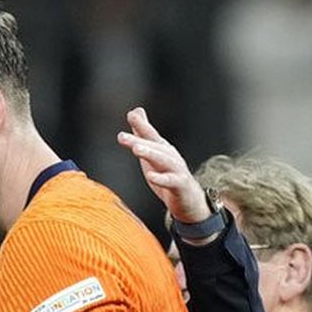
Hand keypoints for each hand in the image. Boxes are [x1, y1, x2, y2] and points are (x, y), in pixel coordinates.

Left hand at [116, 107, 207, 223]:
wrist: (189, 200)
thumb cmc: (168, 174)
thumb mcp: (153, 152)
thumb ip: (143, 133)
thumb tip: (135, 111)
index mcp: (163, 149)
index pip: (151, 135)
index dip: (141, 125)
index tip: (131, 115)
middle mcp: (171, 156)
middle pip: (154, 146)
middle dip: (138, 140)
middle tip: (122, 137)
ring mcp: (177, 170)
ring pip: (163, 160)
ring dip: (150, 154)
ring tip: (136, 149)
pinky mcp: (180, 186)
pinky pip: (171, 181)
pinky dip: (161, 179)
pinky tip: (151, 176)